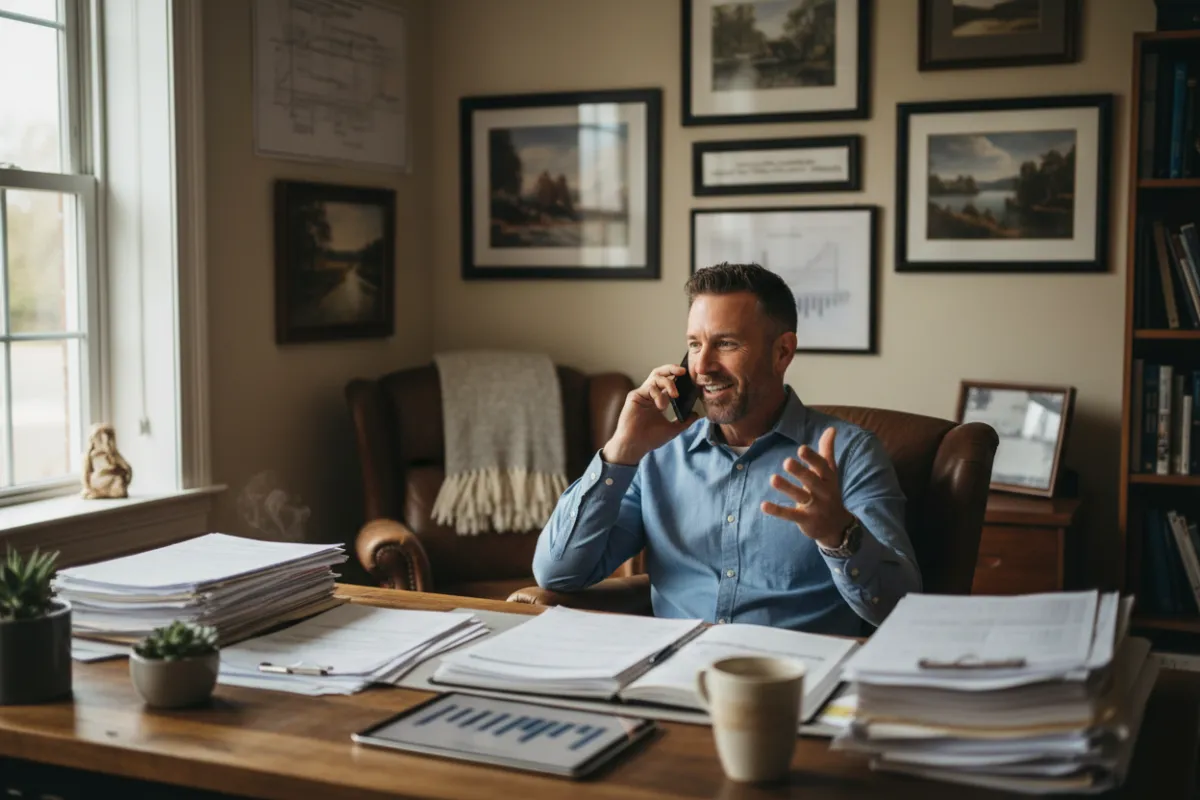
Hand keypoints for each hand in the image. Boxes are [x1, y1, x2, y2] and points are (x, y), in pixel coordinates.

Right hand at [602, 364, 700, 465]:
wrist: (636, 446)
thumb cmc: (650, 439)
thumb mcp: (672, 429)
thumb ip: (684, 422)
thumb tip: (697, 415)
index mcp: (658, 400)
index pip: (668, 382)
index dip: (677, 377)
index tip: (690, 378)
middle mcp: (650, 395)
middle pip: (660, 374)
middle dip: (671, 369)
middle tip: (683, 371)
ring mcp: (642, 394)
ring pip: (656, 377)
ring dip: (669, 383)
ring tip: (675, 395)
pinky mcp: (635, 396)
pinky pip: (650, 387)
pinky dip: (659, 395)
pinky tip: (661, 406)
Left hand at [760, 427, 854, 547]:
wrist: (836, 525)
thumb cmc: (829, 491)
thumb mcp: (830, 472)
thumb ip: (827, 451)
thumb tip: (831, 428)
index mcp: (828, 478)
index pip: (822, 467)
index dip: (812, 458)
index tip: (801, 448)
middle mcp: (824, 492)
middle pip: (811, 481)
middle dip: (800, 472)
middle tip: (786, 462)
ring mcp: (815, 507)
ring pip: (800, 496)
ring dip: (786, 488)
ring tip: (772, 478)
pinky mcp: (806, 520)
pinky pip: (791, 515)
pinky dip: (777, 511)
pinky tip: (763, 505)